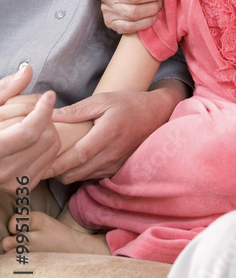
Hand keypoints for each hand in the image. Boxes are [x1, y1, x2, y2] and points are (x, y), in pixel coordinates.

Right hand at [0, 65, 59, 190]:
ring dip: (49, 130)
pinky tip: (34, 138)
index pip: (29, 131)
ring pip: (52, 148)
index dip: (43, 110)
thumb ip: (6, 89)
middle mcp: (1, 170)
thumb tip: (28, 69)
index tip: (48, 95)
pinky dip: (48, 146)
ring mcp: (11, 182)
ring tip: (33, 122)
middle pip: (44, 138)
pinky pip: (50, 161)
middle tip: (35, 110)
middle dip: (46, 118)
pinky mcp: (21, 187)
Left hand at [49, 80, 186, 182]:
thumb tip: (50, 114)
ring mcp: (115, 164)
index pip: (78, 155)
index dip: (57, 164)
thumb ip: (77, 110)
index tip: (39, 165)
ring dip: (65, 174)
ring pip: (82, 177)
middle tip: (38, 165)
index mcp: (107, 133)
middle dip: (55, 173)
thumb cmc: (128, 104)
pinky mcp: (116, 169)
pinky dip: (78, 173)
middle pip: (76, 172)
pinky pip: (92, 176)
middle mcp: (112, 153)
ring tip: (50, 165)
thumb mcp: (103, 100)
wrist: (156, 115)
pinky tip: (70, 164)